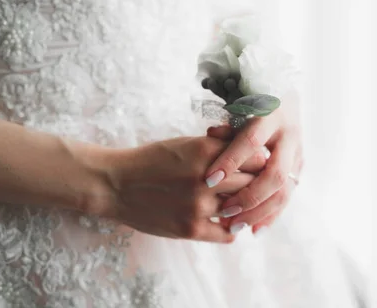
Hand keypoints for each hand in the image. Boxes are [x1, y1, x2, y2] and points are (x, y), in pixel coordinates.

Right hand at [85, 137, 265, 242]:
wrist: (116, 184)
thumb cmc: (152, 160)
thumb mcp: (186, 143)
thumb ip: (218, 147)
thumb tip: (255, 153)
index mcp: (206, 150)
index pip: (254, 156)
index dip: (260, 161)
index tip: (258, 166)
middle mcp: (206, 177)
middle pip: (254, 182)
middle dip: (257, 184)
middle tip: (257, 186)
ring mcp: (199, 205)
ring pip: (242, 208)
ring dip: (244, 207)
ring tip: (242, 204)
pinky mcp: (190, 229)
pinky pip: (227, 234)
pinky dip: (231, 228)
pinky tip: (226, 221)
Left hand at [203, 92, 303, 233]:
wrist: (284, 97)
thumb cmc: (250, 104)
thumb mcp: (238, 109)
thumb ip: (227, 128)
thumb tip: (210, 136)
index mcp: (271, 115)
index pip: (251, 141)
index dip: (230, 162)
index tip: (209, 180)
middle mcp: (289, 135)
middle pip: (275, 174)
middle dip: (249, 196)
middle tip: (224, 210)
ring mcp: (298, 153)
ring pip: (284, 190)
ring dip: (260, 212)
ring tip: (235, 226)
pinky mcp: (299, 168)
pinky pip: (287, 197)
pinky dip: (271, 215)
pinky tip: (254, 229)